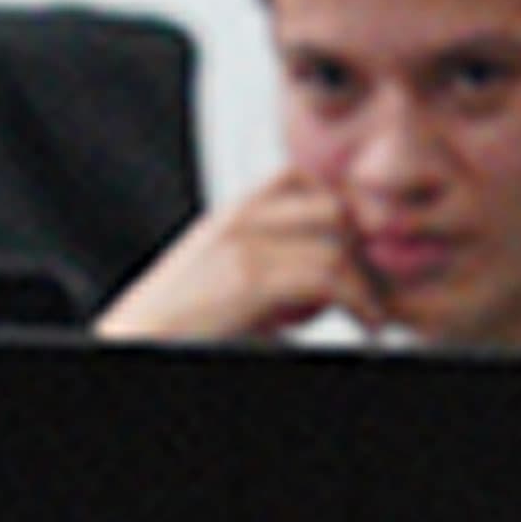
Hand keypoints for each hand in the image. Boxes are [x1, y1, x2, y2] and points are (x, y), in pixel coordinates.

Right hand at [94, 168, 381, 343]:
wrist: (139, 340)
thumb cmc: (185, 328)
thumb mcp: (237, 289)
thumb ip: (277, 276)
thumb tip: (331, 290)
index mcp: (232, 216)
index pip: (302, 181)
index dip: (346, 213)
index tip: (367, 256)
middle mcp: (238, 219)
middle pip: (331, 204)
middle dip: (365, 246)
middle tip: (381, 286)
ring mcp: (243, 244)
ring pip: (337, 243)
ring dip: (369, 286)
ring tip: (377, 316)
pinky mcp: (248, 278)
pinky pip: (327, 276)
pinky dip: (362, 304)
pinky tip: (369, 325)